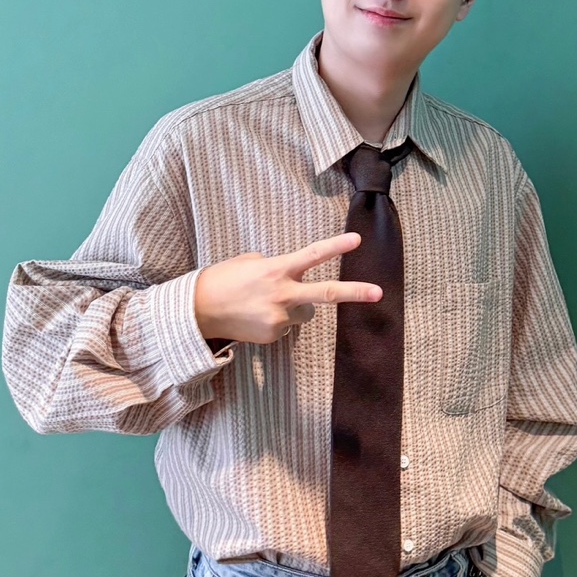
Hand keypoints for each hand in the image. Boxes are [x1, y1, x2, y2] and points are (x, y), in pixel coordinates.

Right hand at [193, 233, 380, 345]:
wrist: (198, 311)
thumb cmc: (223, 280)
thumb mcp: (250, 262)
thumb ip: (276, 266)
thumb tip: (289, 274)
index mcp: (277, 270)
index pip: (312, 255)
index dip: (336, 247)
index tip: (357, 240)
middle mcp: (282, 294)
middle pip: (325, 294)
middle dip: (354, 293)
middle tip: (379, 293)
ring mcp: (279, 318)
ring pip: (304, 312)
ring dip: (294, 306)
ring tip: (265, 303)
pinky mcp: (273, 335)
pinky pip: (286, 326)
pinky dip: (276, 320)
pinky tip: (256, 316)